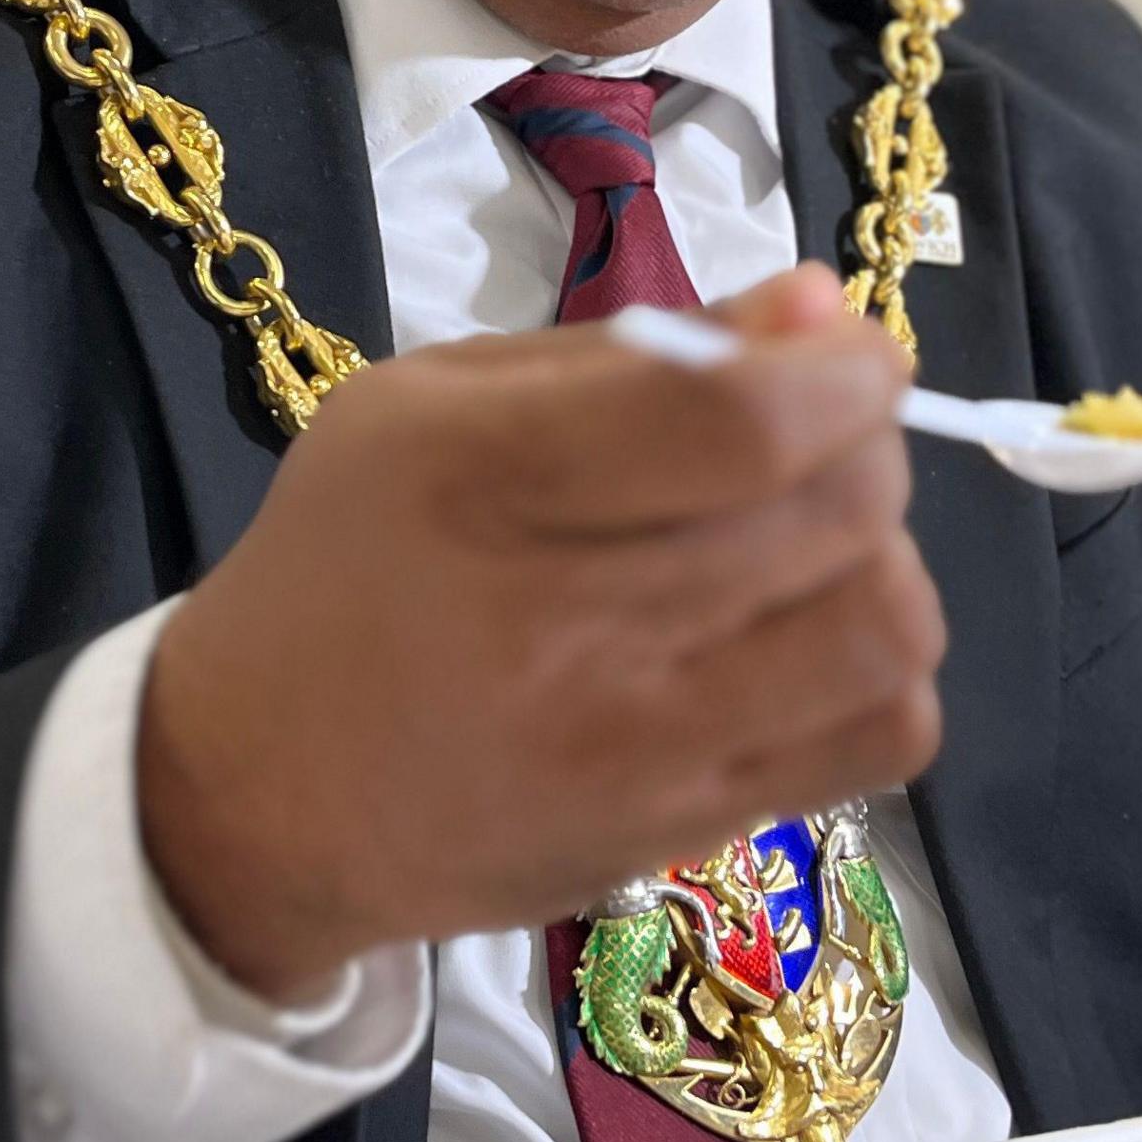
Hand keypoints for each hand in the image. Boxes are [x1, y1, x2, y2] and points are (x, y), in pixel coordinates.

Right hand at [136, 266, 941, 999]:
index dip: (846, 373)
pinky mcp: (681, 832)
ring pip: (883, 630)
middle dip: (866, 446)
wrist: (258, 793)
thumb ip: (634, 349)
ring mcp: (634, 744)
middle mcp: (566, 617)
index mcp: (487, 475)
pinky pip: (879, 741)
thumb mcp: (436, 405)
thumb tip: (818, 309)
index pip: (744, 421)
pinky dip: (883, 674)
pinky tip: (809, 647)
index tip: (851, 356)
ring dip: (883, 562)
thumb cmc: (349, 563)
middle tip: (818, 445)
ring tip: (814, 551)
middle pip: (838, 510)